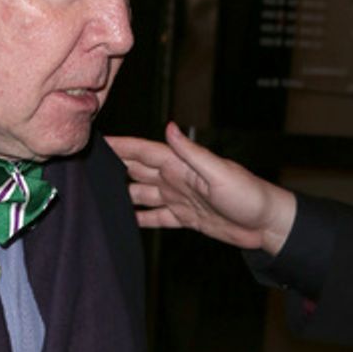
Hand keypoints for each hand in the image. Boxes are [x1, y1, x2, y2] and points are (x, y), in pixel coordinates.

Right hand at [110, 122, 298, 255]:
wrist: (265, 224)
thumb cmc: (248, 194)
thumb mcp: (219, 172)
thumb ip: (192, 153)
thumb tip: (170, 128)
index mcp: (181, 165)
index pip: (143, 151)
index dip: (120, 145)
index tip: (96, 140)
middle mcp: (176, 179)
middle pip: (137, 169)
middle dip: (113, 166)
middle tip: (87, 169)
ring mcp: (179, 198)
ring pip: (142, 193)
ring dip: (122, 193)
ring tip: (98, 197)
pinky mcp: (185, 218)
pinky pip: (156, 217)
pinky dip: (140, 218)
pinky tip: (123, 221)